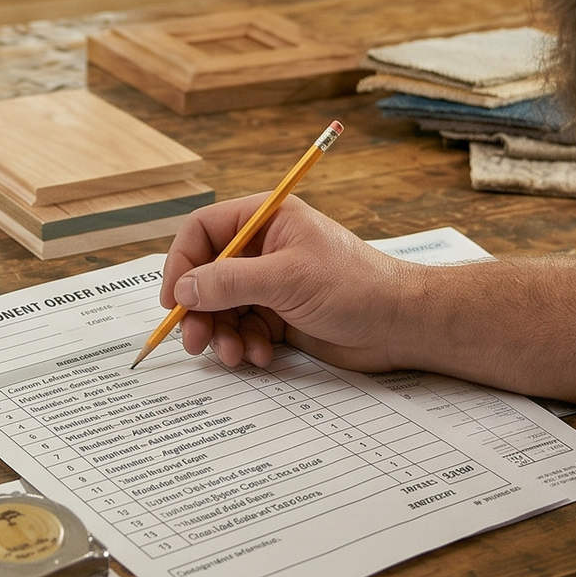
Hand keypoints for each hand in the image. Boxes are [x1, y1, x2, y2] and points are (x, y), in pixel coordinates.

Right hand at [161, 195, 417, 371]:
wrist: (401, 325)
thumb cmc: (355, 285)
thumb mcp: (286, 278)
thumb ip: (229, 282)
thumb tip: (183, 290)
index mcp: (265, 219)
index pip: (203, 230)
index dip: (182, 262)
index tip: (174, 299)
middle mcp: (264, 248)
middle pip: (207, 274)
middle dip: (200, 310)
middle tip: (195, 339)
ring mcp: (272, 283)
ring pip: (223, 307)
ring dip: (222, 333)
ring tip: (233, 355)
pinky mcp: (281, 315)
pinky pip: (245, 329)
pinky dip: (246, 345)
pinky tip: (261, 356)